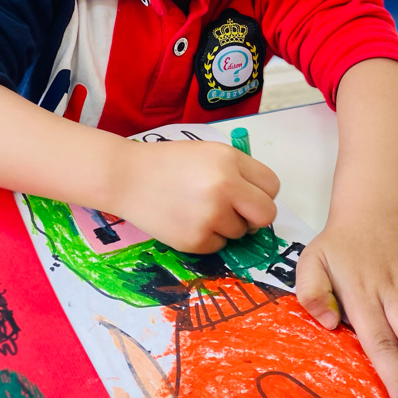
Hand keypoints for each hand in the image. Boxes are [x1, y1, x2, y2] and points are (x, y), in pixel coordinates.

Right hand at [111, 139, 279, 252]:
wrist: (126, 177)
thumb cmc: (169, 162)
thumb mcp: (208, 152)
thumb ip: (238, 170)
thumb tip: (259, 199)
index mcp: (229, 160)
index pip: (271, 186)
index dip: (261, 192)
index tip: (248, 195)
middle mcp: (224, 187)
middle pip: (266, 215)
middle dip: (255, 216)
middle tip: (238, 212)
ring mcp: (210, 216)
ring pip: (240, 232)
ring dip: (226, 225)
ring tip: (198, 209)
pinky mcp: (196, 240)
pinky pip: (218, 245)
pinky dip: (207, 237)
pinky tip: (186, 220)